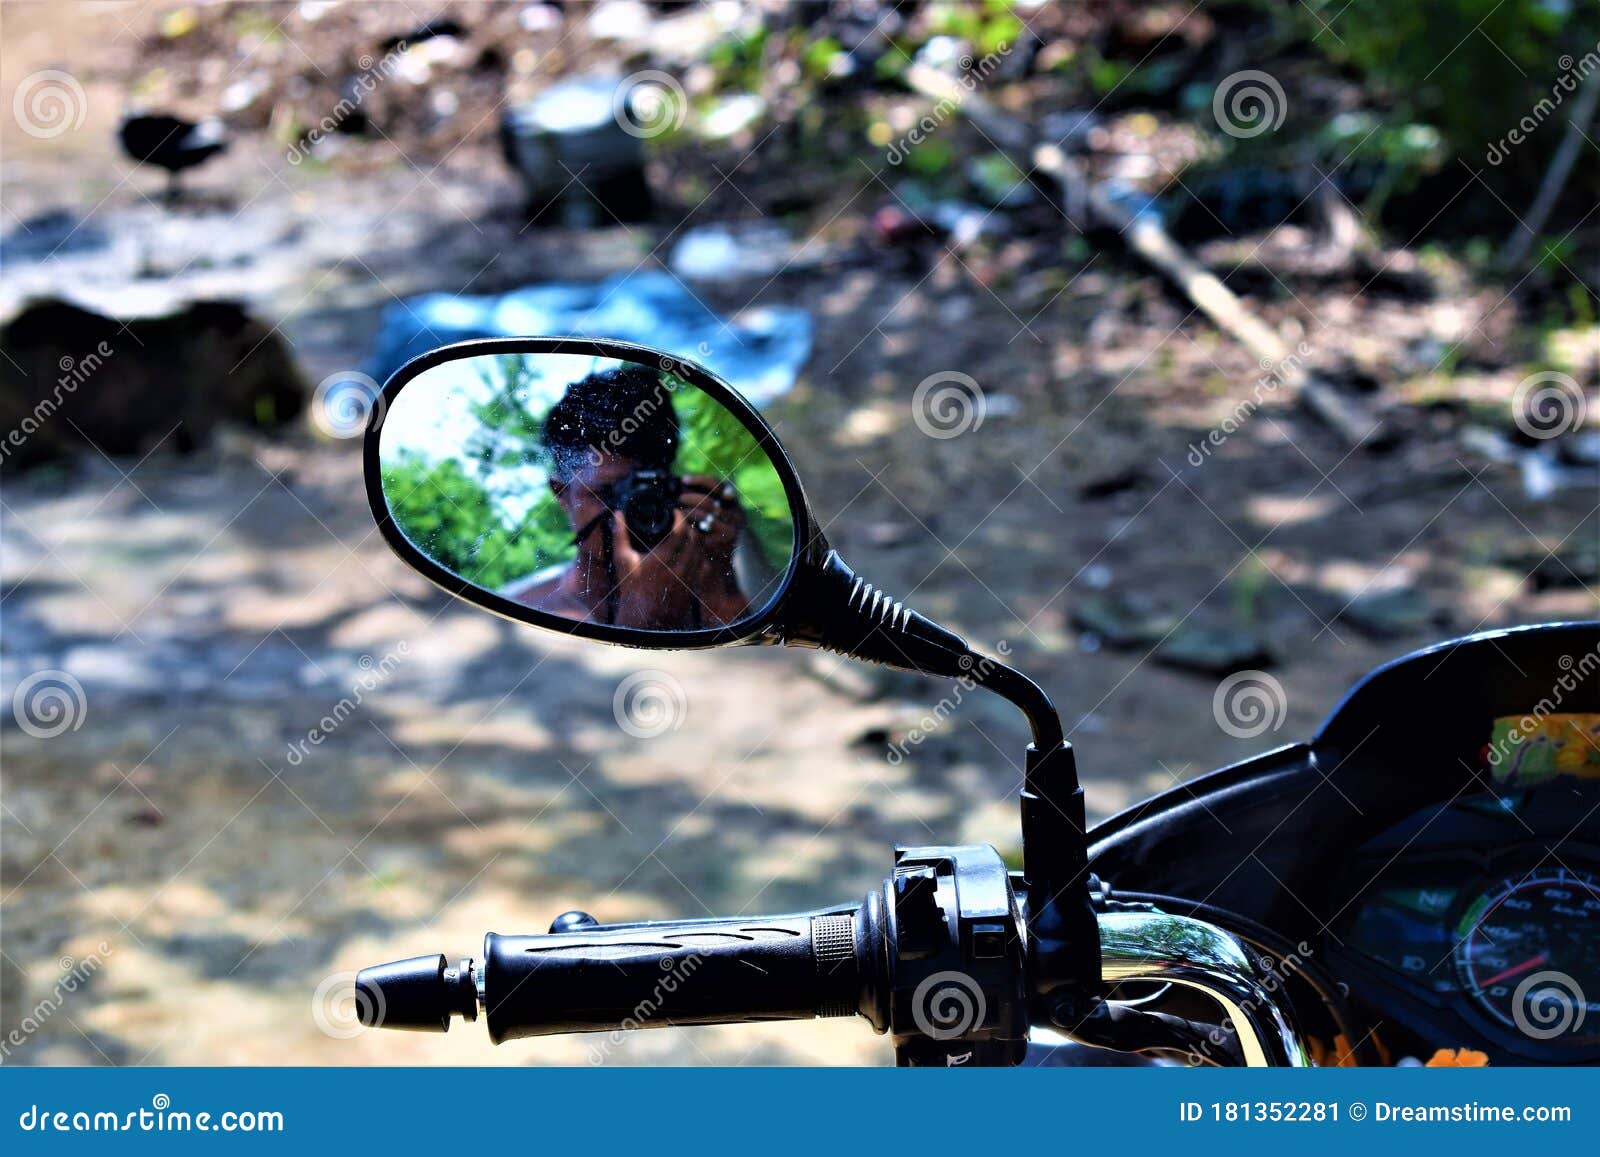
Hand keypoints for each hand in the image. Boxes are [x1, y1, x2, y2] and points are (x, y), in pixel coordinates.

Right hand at [614, 475, 747, 627]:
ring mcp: (689, 578)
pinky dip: (699, 556)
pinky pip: (703, 565)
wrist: (643, 619)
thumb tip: (618, 513)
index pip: (681, 531)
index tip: (674, 512)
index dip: (680, 517)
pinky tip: (691, 552)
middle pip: (694, 538)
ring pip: (700, 551)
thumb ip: (620, 535)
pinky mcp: (694, 587)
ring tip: (686, 535)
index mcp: (663, 559)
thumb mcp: (623, 560)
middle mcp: (679, 568)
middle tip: (680, 522)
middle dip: (688, 527)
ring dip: (695, 540)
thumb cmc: (630, 589)